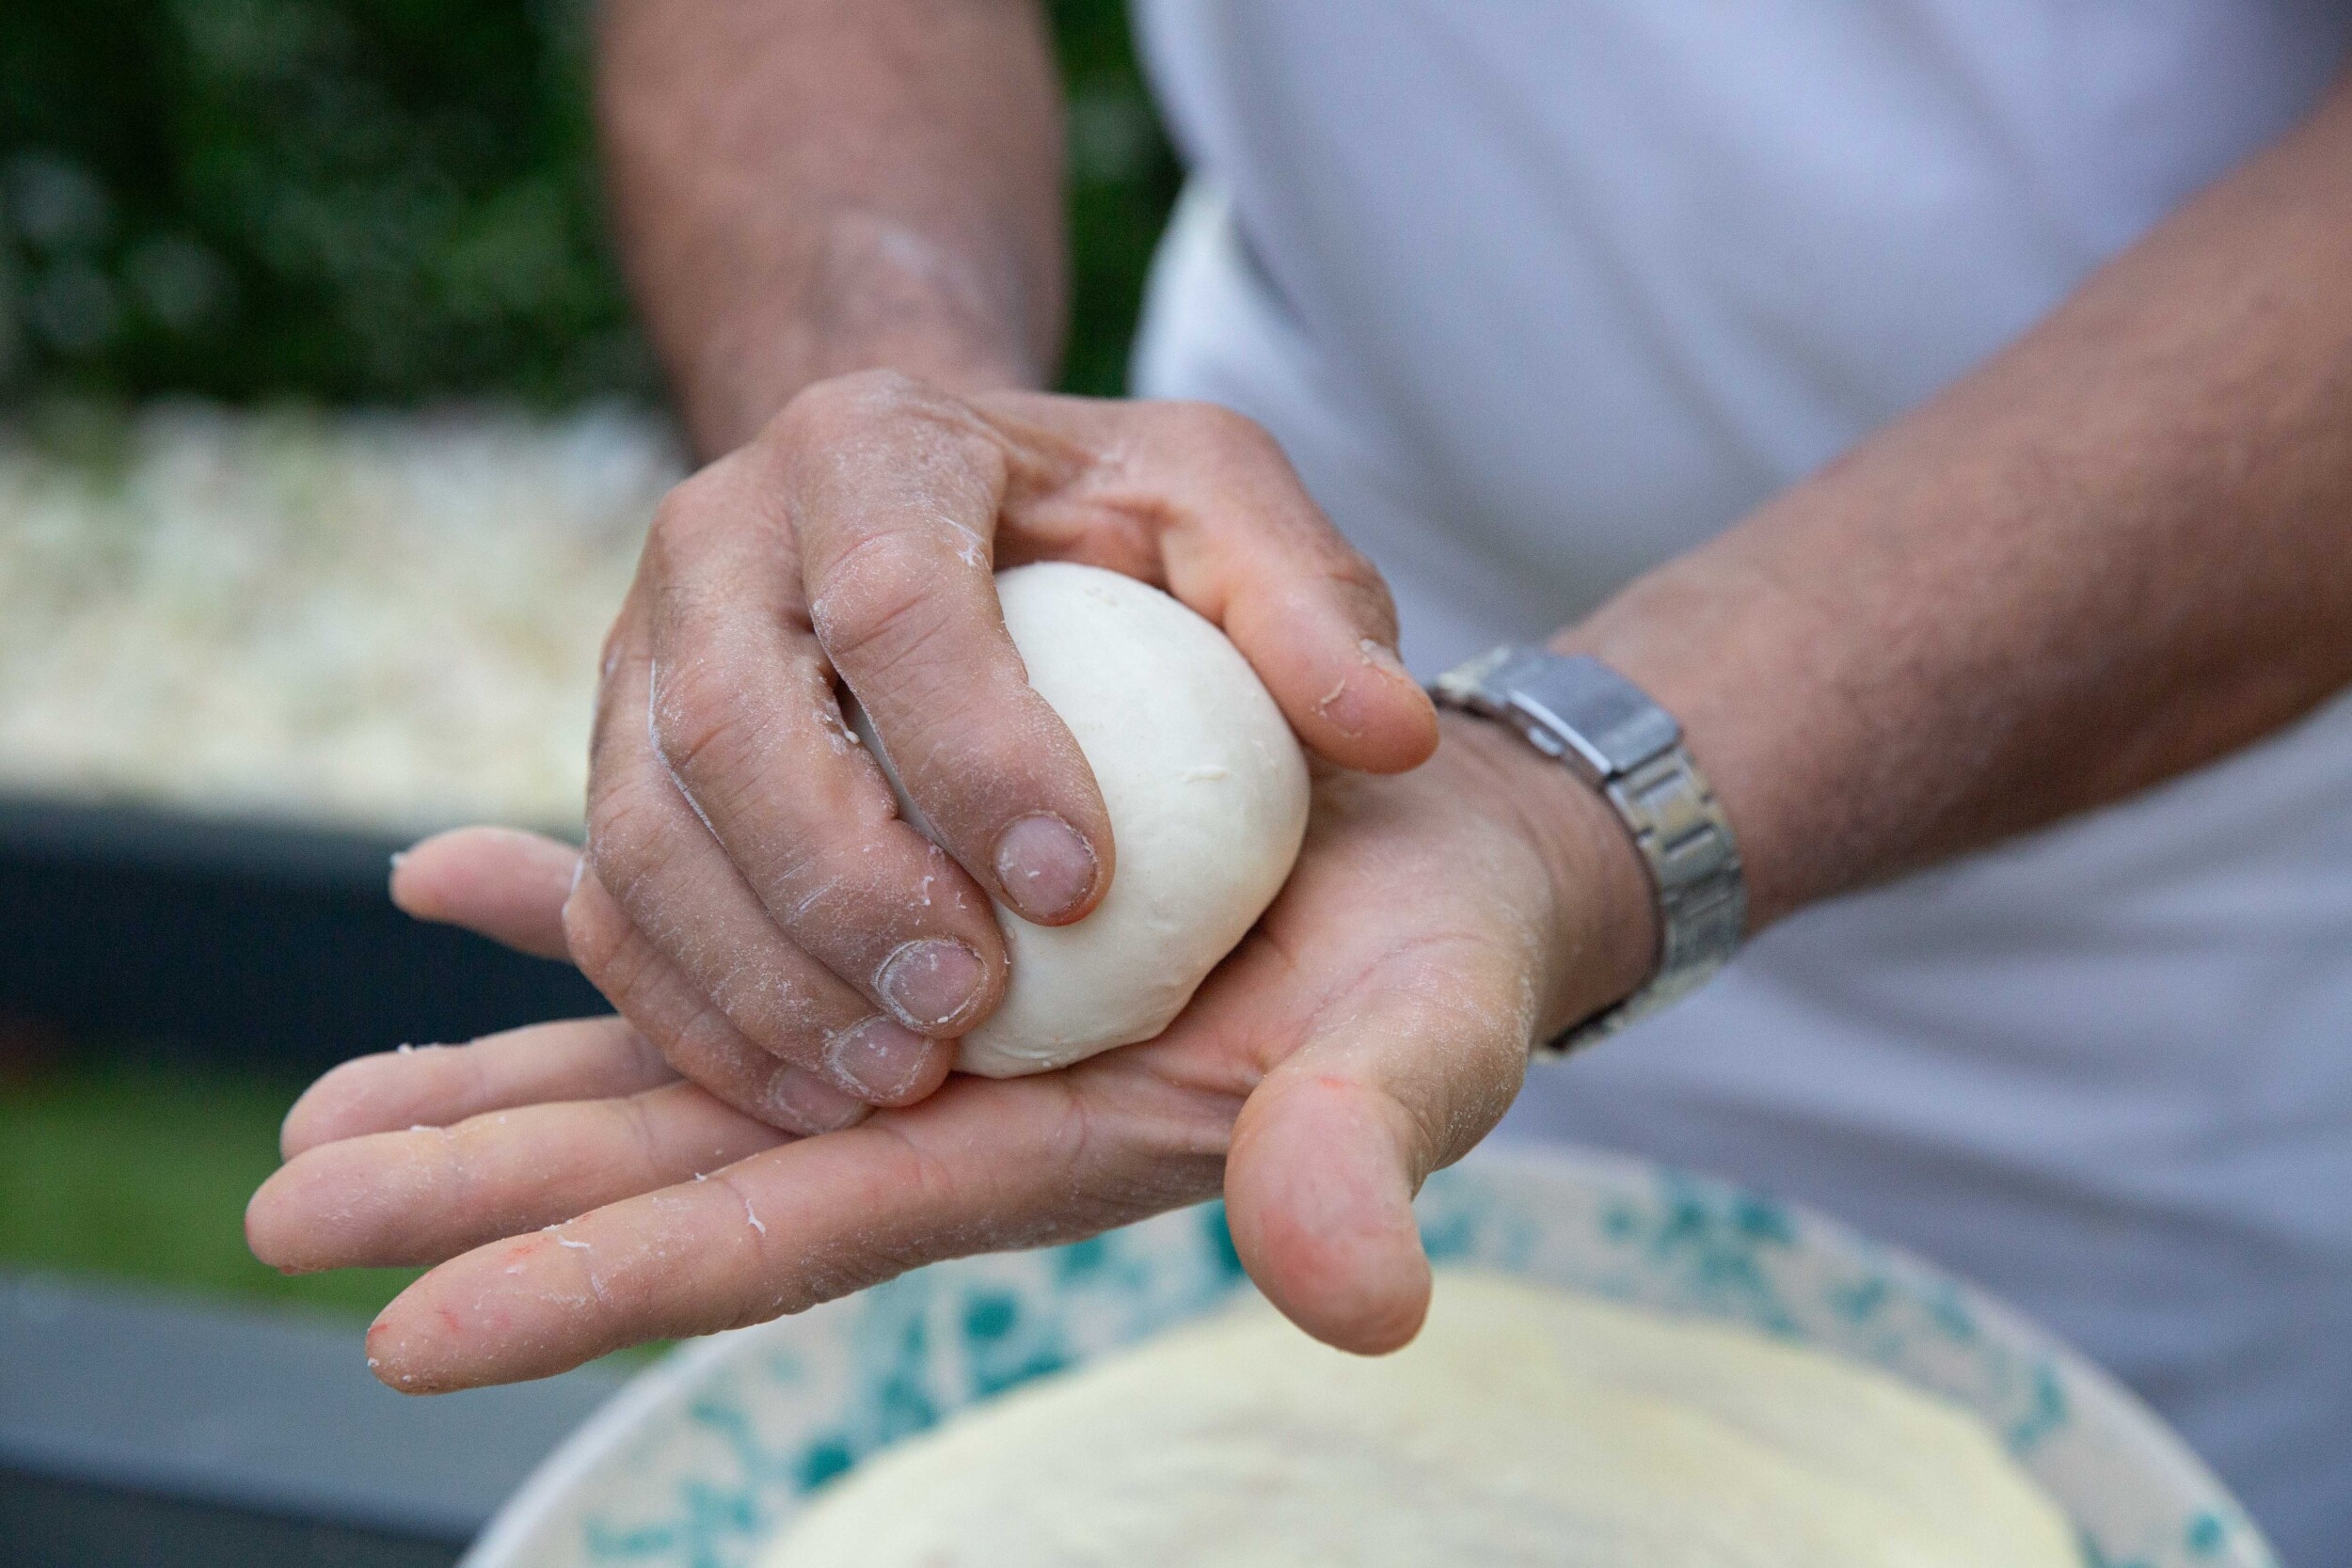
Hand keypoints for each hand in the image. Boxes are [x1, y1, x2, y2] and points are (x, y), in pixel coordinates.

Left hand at [247, 717, 1652, 1389]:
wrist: (1430, 838)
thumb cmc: (1438, 952)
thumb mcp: (1430, 1036)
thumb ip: (1368, 1153)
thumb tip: (1345, 1296)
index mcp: (1040, 1149)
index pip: (796, 1232)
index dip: (613, 1283)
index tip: (416, 1330)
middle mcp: (947, 1099)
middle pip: (689, 1161)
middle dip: (497, 1195)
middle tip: (298, 1213)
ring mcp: (920, 1013)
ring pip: (677, 1058)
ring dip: (506, 1075)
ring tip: (328, 1113)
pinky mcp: (915, 910)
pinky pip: (726, 905)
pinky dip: (589, 901)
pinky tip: (465, 880)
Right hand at [565, 370, 1438, 1129]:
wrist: (943, 522)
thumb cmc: (1108, 528)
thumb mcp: (1229, 516)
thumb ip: (1311, 610)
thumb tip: (1388, 739)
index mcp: (876, 445)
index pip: (897, 600)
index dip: (976, 752)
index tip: (1078, 890)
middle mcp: (724, 533)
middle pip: (729, 721)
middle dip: (840, 888)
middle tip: (964, 1014)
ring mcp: (639, 649)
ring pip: (642, 829)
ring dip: (757, 978)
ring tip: (894, 1082)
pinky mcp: (617, 762)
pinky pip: (611, 905)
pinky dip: (696, 1015)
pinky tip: (812, 1093)